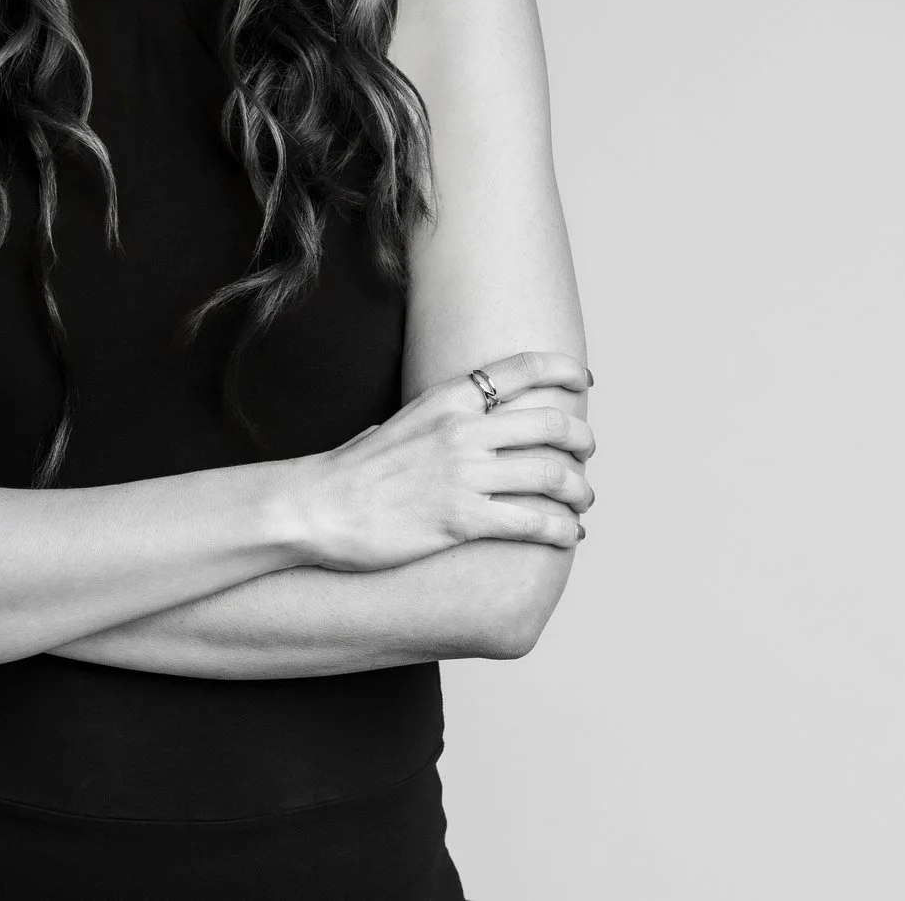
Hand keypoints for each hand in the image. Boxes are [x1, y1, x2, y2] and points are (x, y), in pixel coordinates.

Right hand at [291, 351, 594, 571]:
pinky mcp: (461, 520)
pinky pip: (533, 522)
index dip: (563, 370)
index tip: (584, 380)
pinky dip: (563, 528)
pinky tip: (570, 535)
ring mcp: (463, 475)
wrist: (317, 507)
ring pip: (552, 475)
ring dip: (580, 489)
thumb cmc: (352, 471)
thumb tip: (455, 419)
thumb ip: (436, 418)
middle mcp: (462, 430)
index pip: (521, 369)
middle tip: (587, 452)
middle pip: (550, 423)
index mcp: (447, 399)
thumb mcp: (398, 423)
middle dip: (581, 439)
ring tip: (583, 499)